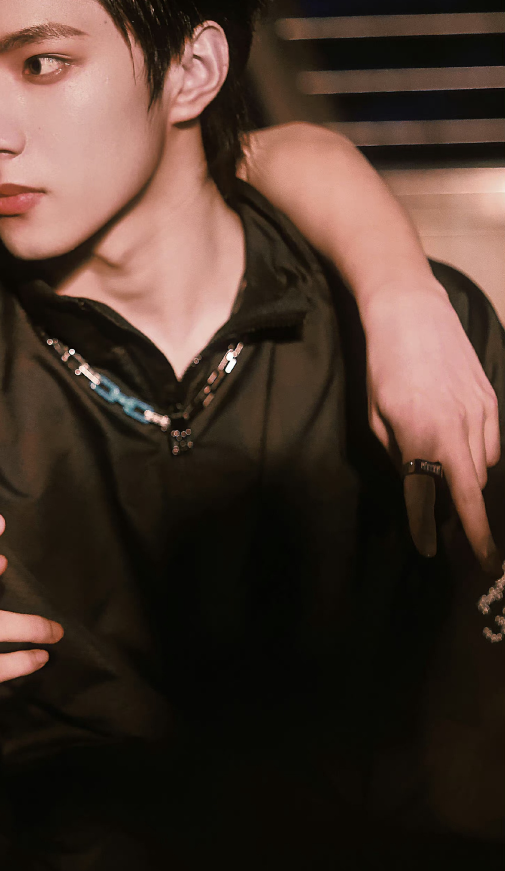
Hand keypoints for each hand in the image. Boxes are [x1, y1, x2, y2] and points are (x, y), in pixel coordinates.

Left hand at [362, 281, 500, 571]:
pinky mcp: (491, 400)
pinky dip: (480, 460)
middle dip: (475, 527)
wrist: (412, 313)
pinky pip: (493, 446)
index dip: (442, 529)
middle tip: (481, 558)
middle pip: (471, 491)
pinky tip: (463, 458)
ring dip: (471, 487)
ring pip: (484, 469)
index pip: (437, 496)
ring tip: (455, 495)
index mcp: (422, 434)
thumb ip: (399, 456)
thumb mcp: (377, 415)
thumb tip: (416, 488)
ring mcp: (480, 412)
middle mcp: (457, 427)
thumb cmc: (383, 366)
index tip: (444, 554)